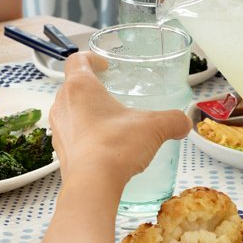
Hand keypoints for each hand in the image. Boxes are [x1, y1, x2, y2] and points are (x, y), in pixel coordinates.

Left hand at [50, 52, 191, 187]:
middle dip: (91, 88)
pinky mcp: (60, 151)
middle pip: (72, 86)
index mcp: (80, 87)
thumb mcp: (153, 126)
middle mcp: (63, 104)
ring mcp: (58, 129)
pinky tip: (104, 146)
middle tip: (111, 94)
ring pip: (70, 111)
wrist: (93, 184)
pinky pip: (71, 135)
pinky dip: (84, 136)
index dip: (90, 58)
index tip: (104, 65)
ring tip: (110, 122)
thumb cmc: (115, 146)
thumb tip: (184, 123)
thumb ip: (173, 120)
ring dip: (86, 113)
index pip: (76, 60)